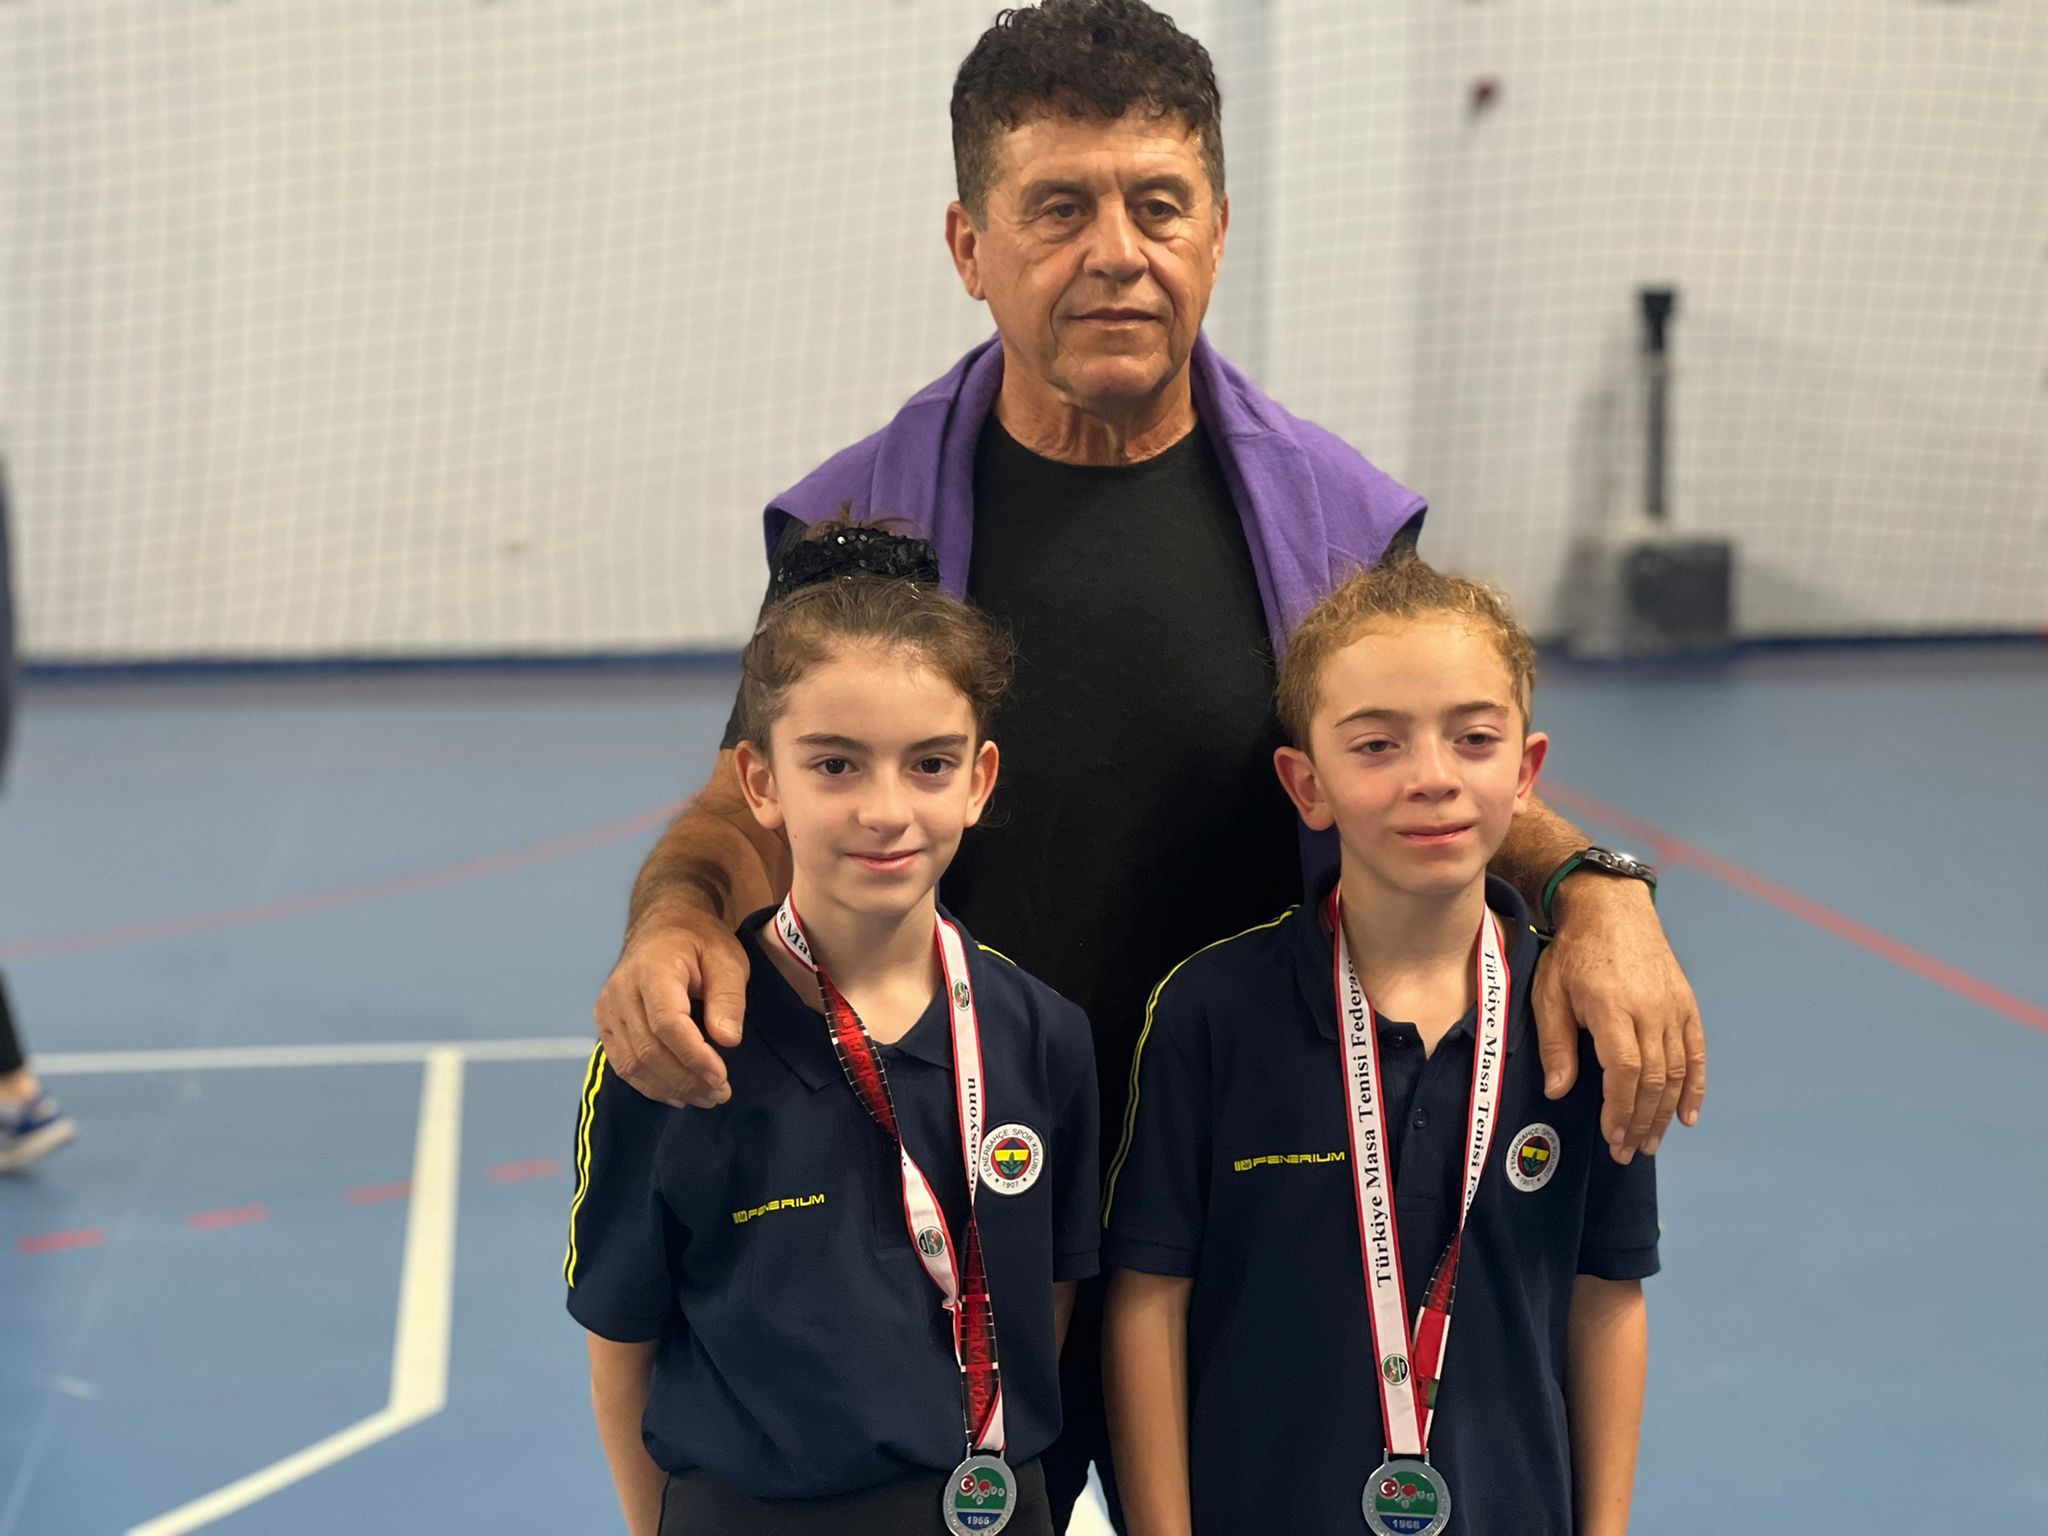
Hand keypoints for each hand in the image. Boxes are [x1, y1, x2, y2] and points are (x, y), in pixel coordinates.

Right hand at [593, 903, 749, 1107]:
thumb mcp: (728, 959)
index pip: (667, 1023)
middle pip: (648, 1050)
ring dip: (670, 1088)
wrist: (664, 925)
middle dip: (686, 1079)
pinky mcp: (605, 1024)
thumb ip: (728, 997)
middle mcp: (621, 991)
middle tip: (721, 1094)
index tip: (721, 1078)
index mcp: (653, 969)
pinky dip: (650, 1085)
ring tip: (706, 1097)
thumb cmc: (700, 941)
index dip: (693, 1056)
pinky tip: (678, 1094)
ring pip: (632, 1064)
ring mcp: (608, 1009)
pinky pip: (623, 1064)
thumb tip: (727, 1041)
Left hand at [1531, 878, 1704, 1161]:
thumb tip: (1559, 1091)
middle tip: (1627, 1151)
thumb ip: (1556, 1043)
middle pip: (1654, 1078)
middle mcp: (1650, 1010)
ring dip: (1665, 1112)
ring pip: (1678, 1071)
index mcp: (1612, 1007)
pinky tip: (1687, 1117)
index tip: (1612, 1136)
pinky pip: (1697, 1053)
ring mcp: (1673, 1008)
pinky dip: (1696, 1088)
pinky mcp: (1687, 1005)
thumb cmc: (1573, 953)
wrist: (1612, 909)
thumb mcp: (1549, 993)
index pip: (1625, 1070)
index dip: (1621, 1108)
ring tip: (1650, 1142)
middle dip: (1641, 1121)